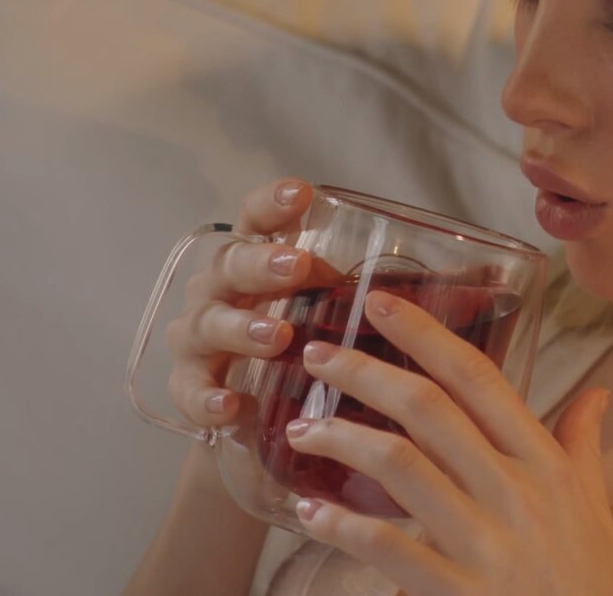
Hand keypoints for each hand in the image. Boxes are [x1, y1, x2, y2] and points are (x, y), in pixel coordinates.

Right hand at [162, 177, 339, 431]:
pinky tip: (231, 405)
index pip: (254, 220)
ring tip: (277, 336)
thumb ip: (350, 291)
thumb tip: (424, 277)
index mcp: (251, 261)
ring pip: (208, 323)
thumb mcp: (323, 312)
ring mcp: (197, 339)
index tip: (302, 194)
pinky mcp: (188, 389)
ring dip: (242, 328)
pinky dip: (208, 398)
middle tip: (295, 265)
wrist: (254, 419)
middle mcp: (217, 291)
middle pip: (229, 264)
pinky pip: (191, 391)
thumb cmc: (293, 346)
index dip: (272, 204)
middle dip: (260, 264)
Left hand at [283, 290, 612, 595]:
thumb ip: (583, 445)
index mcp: (545, 464)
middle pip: (428, 408)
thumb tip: (597, 392)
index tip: (381, 303)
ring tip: (305, 431)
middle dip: (365, 372)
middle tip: (318, 355)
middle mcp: (515, 491)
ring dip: (342, 440)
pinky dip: (343, 527)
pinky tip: (312, 514)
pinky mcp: (456, 590)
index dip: (426, 335)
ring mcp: (484, 542)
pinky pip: (387, 546)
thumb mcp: (596, 509)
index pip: (480, 379)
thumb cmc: (587, 584)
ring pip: (400, 465)